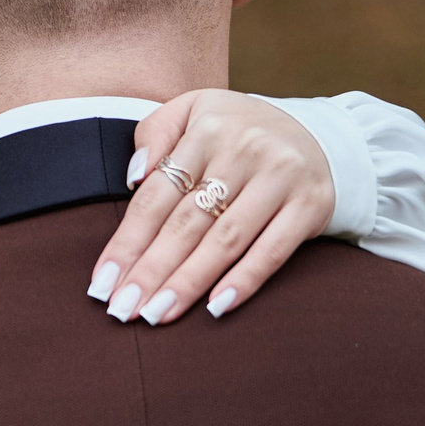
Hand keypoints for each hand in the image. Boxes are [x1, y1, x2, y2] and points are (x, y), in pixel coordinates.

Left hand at [86, 91, 334, 325]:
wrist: (322, 135)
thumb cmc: (240, 132)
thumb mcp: (194, 111)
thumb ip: (155, 133)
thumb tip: (134, 177)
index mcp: (207, 129)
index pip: (156, 196)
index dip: (127, 243)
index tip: (102, 283)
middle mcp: (244, 150)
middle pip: (186, 223)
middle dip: (150, 271)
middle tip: (122, 310)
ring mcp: (280, 178)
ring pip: (225, 240)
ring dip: (188, 282)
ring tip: (157, 314)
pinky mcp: (311, 205)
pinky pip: (273, 250)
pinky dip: (245, 280)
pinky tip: (216, 306)